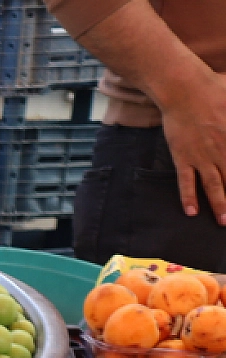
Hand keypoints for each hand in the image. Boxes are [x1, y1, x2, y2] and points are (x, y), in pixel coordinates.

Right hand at [161, 71, 225, 223]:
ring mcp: (202, 156)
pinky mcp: (183, 157)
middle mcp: (223, 150)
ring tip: (223, 221)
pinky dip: (188, 197)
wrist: (184, 89)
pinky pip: (186, 181)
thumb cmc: (215, 88)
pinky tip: (191, 211)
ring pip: (214, 186)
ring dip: (220, 205)